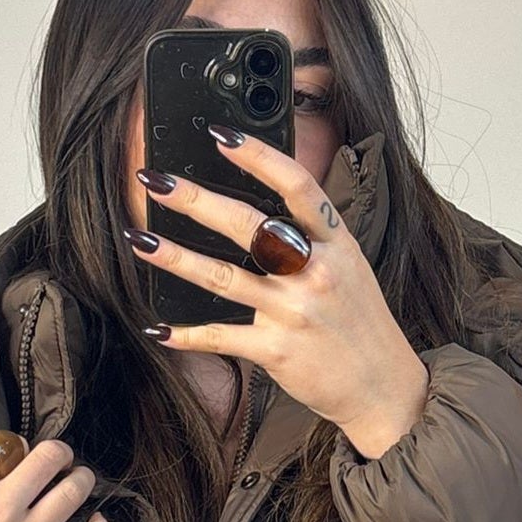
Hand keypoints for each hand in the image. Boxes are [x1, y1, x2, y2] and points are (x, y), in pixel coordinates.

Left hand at [127, 126, 428, 458]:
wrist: (381, 385)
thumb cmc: (359, 321)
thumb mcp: (349, 265)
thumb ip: (312, 236)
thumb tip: (262, 204)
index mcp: (335, 243)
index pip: (297, 186)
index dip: (259, 157)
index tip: (221, 136)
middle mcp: (315, 272)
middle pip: (249, 226)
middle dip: (196, 200)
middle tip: (155, 182)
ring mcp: (294, 311)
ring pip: (224, 277)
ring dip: (176, 258)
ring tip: (140, 240)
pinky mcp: (277, 350)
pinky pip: (222, 337)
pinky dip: (187, 334)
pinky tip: (158, 327)